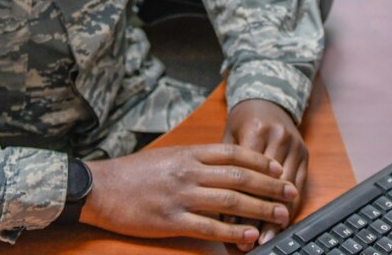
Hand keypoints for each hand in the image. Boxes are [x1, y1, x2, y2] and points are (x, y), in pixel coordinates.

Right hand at [79, 144, 297, 247]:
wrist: (102, 188)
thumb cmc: (135, 172)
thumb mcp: (169, 156)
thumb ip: (197, 159)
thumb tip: (226, 165)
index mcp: (189, 154)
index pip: (234, 153)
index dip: (260, 162)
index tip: (278, 170)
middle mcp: (189, 172)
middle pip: (239, 177)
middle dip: (269, 186)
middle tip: (289, 194)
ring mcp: (181, 196)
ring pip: (230, 201)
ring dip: (259, 209)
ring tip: (279, 216)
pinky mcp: (172, 220)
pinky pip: (208, 227)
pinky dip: (232, 232)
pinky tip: (248, 237)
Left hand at [223, 99, 308, 248]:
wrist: (268, 98)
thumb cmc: (242, 121)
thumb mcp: (228, 135)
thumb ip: (225, 164)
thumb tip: (216, 203)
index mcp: (256, 131)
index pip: (247, 174)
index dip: (239, 202)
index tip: (229, 225)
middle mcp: (279, 138)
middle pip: (269, 185)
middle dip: (258, 215)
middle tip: (249, 240)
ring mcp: (296, 146)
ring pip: (288, 189)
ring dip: (277, 217)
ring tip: (265, 238)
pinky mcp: (306, 154)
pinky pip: (300, 186)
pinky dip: (291, 207)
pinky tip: (281, 223)